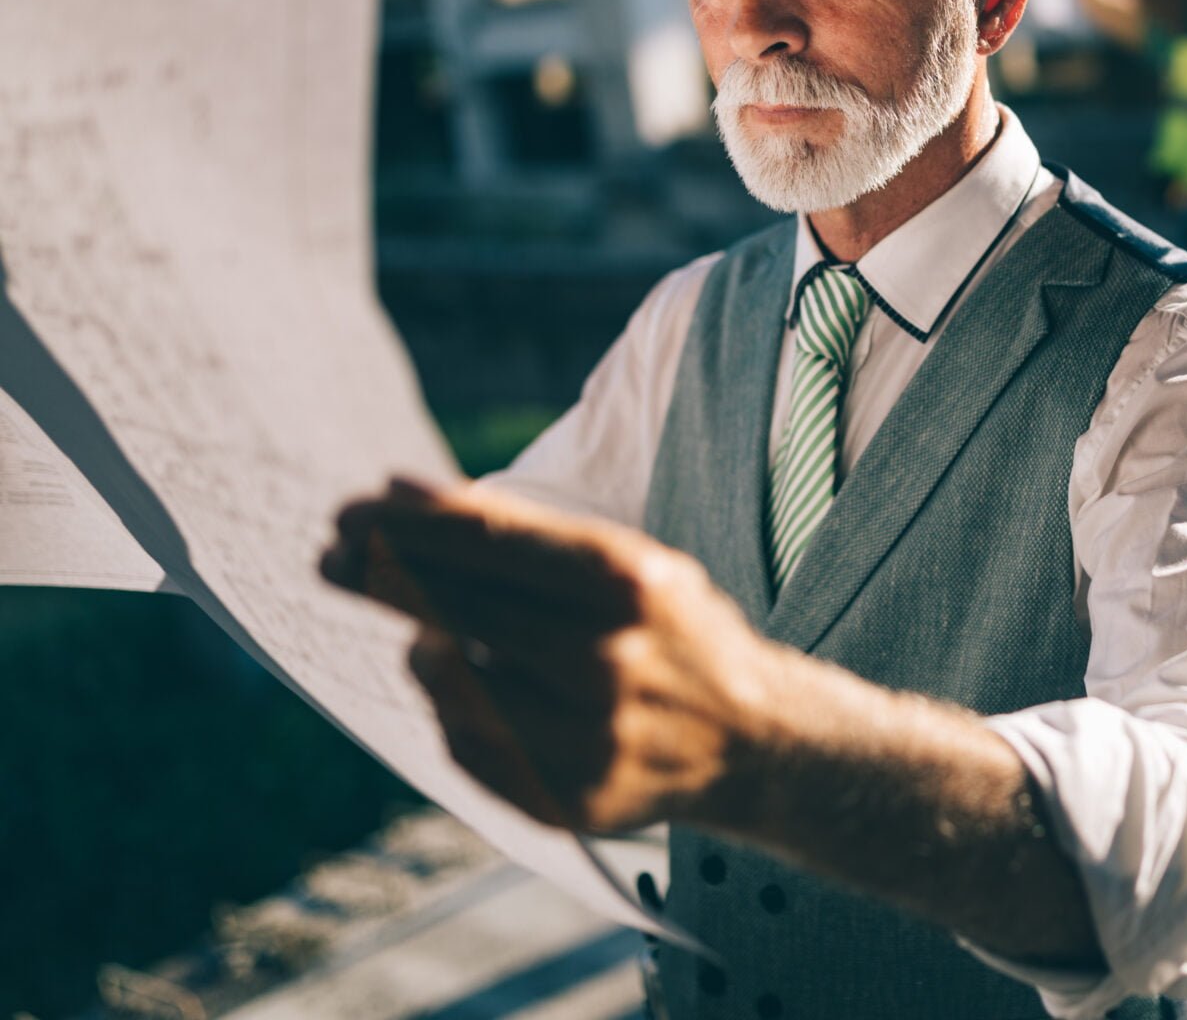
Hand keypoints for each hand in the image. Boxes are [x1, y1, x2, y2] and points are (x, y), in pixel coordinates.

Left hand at [321, 478, 767, 833]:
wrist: (753, 740)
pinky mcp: (568, 797)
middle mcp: (608, 660)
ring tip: (437, 635)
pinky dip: (456, 709)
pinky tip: (482, 694)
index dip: (408, 526)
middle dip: (379, 575)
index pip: (491, 543)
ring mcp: (587, 736)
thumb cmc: (669, 632)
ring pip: (446, 678)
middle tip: (332, 557)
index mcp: (630, 583)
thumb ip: (522, 534)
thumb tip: (396, 491)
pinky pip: (462, 742)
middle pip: (457, 607)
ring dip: (424, 647)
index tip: (349, 510)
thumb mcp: (625, 564)